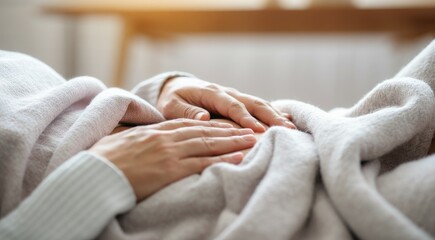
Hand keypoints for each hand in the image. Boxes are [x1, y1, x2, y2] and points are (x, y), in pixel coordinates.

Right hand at [89, 119, 256, 200]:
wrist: (94, 175)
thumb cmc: (103, 160)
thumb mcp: (120, 141)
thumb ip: (136, 136)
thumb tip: (138, 139)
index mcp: (155, 131)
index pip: (189, 124)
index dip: (211, 124)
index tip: (227, 124)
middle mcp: (166, 138)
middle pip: (205, 132)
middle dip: (229, 132)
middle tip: (250, 131)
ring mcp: (170, 153)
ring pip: (208, 145)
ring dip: (233, 143)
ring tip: (252, 141)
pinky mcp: (171, 170)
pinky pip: (203, 163)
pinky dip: (223, 160)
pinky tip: (239, 158)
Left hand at [157, 77, 295, 132]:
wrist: (177, 88)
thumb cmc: (172, 99)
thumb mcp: (171, 106)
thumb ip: (186, 112)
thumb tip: (204, 118)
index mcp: (212, 93)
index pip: (232, 106)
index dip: (246, 118)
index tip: (258, 131)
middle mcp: (227, 93)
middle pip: (253, 103)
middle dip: (270, 116)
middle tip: (286, 130)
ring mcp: (235, 96)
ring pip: (259, 104)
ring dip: (276, 115)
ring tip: (293, 128)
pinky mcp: (239, 102)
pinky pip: (258, 107)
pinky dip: (273, 112)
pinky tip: (288, 120)